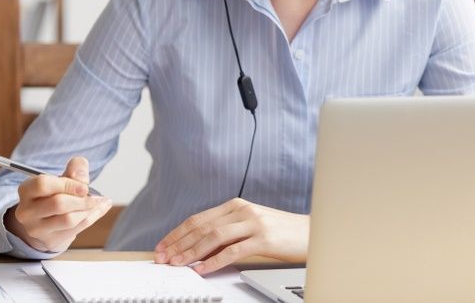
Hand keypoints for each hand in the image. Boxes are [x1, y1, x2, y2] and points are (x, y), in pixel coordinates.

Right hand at [4, 156, 112, 252]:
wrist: (46, 222)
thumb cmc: (55, 195)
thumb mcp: (62, 177)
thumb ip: (74, 169)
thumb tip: (82, 176)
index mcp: (26, 190)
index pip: (43, 184)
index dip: (67, 184)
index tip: (84, 186)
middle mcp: (27, 211)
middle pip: (58, 204)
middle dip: (81, 199)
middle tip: (93, 196)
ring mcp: (36, 229)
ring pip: (68, 220)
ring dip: (88, 210)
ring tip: (97, 202)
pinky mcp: (49, 241)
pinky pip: (76, 229)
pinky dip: (92, 217)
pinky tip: (99, 209)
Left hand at [154, 198, 307, 274]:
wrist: (311, 232)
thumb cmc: (280, 232)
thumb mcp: (250, 225)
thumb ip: (227, 230)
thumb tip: (198, 246)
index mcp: (236, 205)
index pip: (199, 219)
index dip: (178, 233)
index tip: (163, 245)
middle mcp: (242, 210)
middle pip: (202, 226)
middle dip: (178, 243)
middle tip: (163, 257)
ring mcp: (253, 223)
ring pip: (213, 237)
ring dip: (191, 252)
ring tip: (177, 263)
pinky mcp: (264, 238)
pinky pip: (233, 250)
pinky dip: (214, 261)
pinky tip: (202, 269)